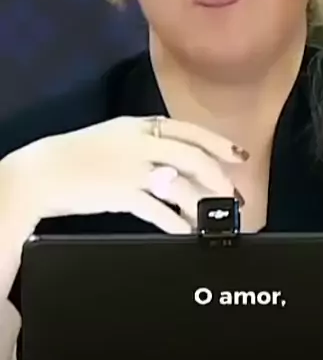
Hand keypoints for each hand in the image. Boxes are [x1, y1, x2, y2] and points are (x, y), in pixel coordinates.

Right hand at [1, 116, 246, 233]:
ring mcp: (133, 169)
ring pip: (180, 185)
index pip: (189, 131)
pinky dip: (178, 224)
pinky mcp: (123, 195)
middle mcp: (141, 144)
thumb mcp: (116, 135)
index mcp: (141, 126)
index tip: (239, 157)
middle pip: (193, 157)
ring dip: (203, 204)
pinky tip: (188, 233)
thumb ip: (148, 142)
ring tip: (216, 219)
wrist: (45, 172)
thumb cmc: (80, 155)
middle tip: (234, 196)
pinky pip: (159, 211)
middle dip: (219, 178)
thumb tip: (181, 162)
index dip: (219, 144)